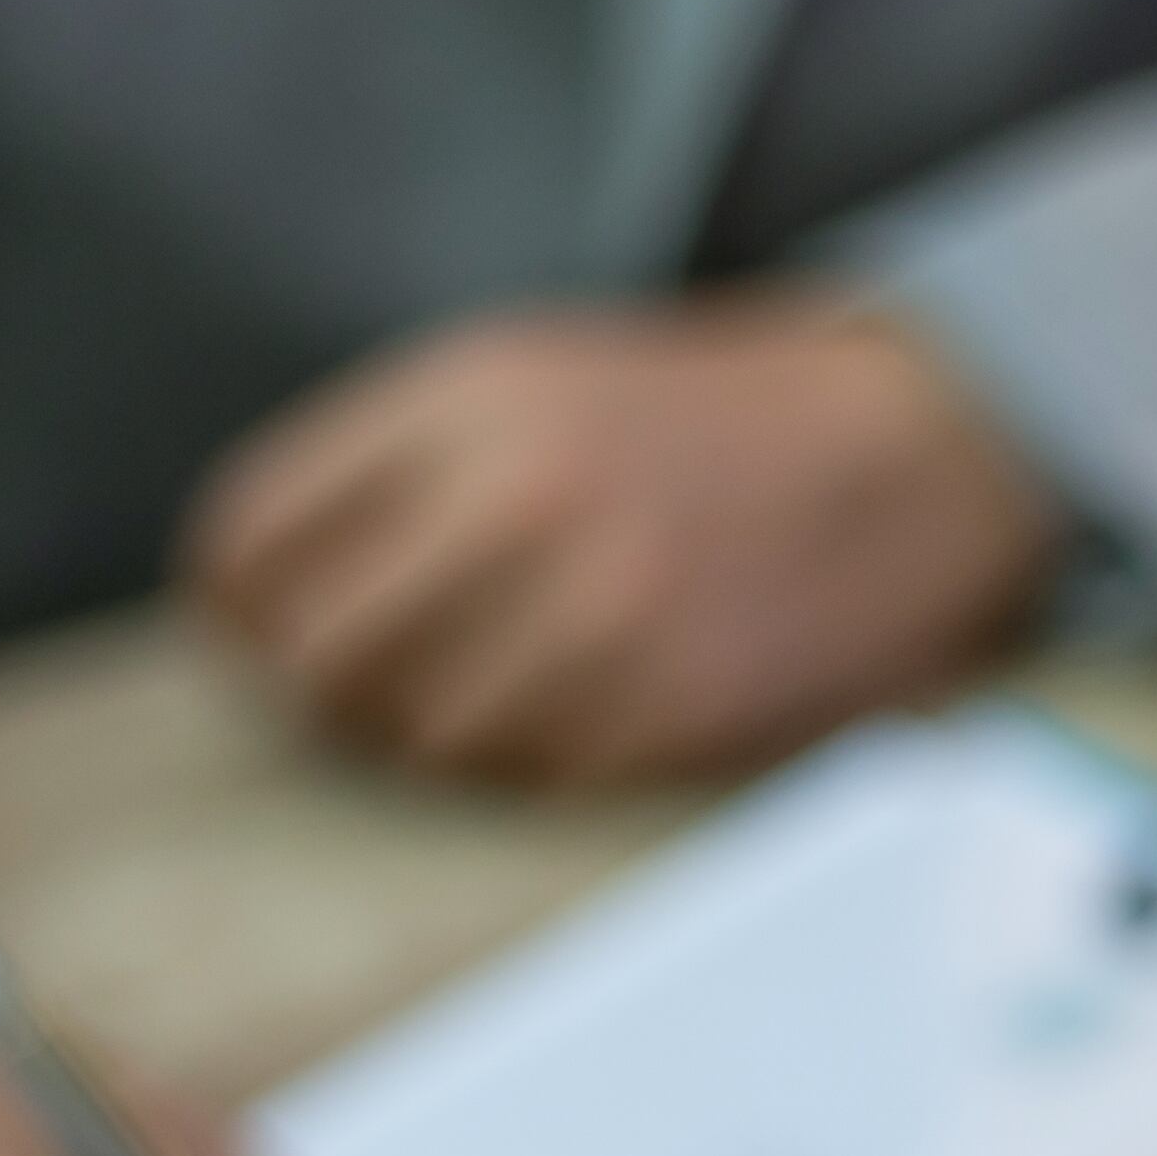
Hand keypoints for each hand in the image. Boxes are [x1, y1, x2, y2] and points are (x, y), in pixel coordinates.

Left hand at [181, 296, 1067, 789]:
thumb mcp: (540, 375)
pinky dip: (522, 770)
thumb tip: (266, 584)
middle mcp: (516, 501)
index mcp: (466, 400)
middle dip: (316, 688)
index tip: (255, 628)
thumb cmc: (715, 421)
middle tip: (349, 696)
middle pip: (315, 654)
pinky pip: (527, 780)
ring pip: (413, 738)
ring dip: (420, 743)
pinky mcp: (668, 710)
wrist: (923, 449)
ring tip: (464, 715)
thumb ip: (400, 457)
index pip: (253, 538)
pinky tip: (557, 729)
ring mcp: (594, 614)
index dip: (234, 605)